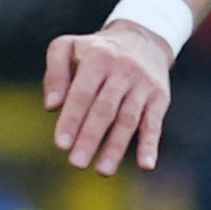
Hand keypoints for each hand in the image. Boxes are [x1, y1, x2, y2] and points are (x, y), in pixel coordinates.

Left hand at [44, 18, 175, 174]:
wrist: (142, 38)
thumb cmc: (95, 50)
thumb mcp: (69, 47)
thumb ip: (54, 73)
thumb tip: (50, 106)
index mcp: (97, 58)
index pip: (82, 93)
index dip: (72, 119)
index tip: (61, 144)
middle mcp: (123, 70)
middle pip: (105, 109)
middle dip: (90, 137)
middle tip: (76, 163)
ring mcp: (143, 85)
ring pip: (128, 119)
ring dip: (116, 147)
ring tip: (102, 171)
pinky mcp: (160, 97)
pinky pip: (155, 123)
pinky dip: (151, 145)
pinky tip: (145, 165)